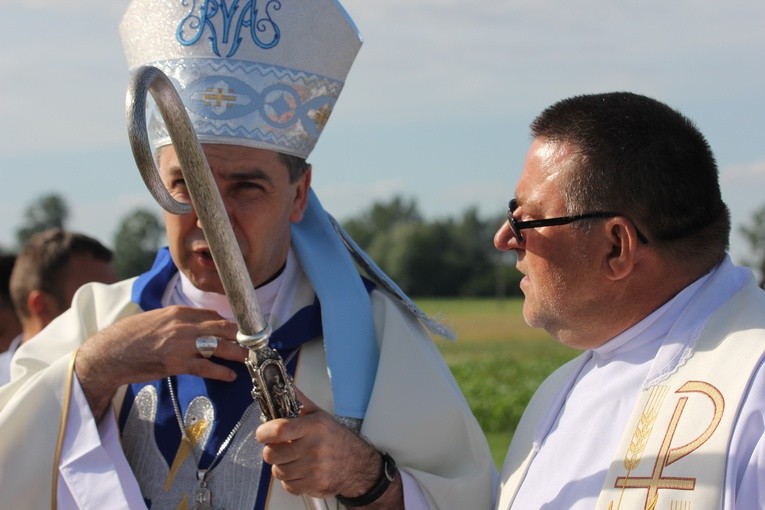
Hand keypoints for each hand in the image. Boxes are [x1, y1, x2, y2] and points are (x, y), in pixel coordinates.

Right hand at [75, 305, 247, 419]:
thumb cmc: (130, 337)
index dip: (231, 323)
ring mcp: (181, 344)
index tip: (243, 330)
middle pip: (223, 327)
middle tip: (256, 342)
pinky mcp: (176, 363)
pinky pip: (205, 367)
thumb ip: (179, 321)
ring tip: (251, 359)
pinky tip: (230, 376)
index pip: (213, 315)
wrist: (109, 353)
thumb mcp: (156, 320)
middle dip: (242, 335)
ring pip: (219, 345)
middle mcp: (183, 325)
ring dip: (238, 353)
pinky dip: (221, 371)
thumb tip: (199, 325)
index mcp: (178, 313)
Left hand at [256, 390, 402, 507]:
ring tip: (291, 459)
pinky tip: (299, 470)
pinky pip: (288, 485)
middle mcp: (313, 448)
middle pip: (272, 454)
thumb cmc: (336, 438)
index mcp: (313, 427)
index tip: (263, 433)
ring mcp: (313, 469)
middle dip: (271, 450)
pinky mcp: (313, 485)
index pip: (280, 430)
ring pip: (278, 471)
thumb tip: (284, 385)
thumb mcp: (320, 416)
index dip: (265, 432)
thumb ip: (299, 401)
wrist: (357, 464)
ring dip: (280, 465)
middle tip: (279, 446)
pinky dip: (290, 479)